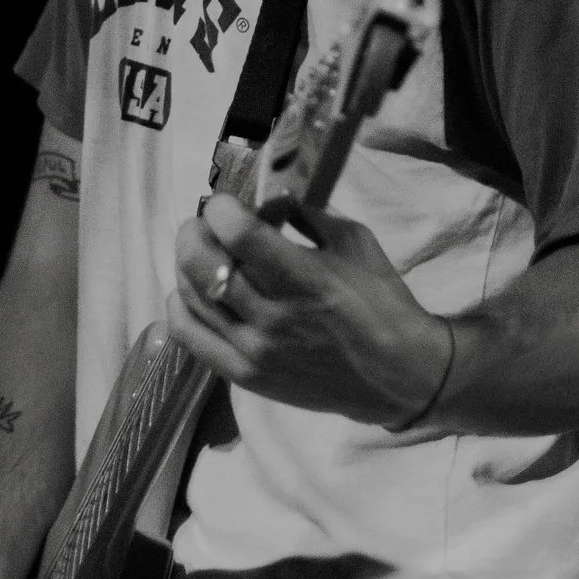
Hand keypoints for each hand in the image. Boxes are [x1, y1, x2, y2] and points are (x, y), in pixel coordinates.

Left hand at [167, 190, 450, 427]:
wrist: (398, 373)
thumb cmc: (380, 301)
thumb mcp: (354, 241)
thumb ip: (305, 214)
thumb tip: (265, 202)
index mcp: (305, 279)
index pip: (239, 235)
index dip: (221, 209)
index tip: (224, 204)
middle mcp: (273, 317)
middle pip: (204, 264)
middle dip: (195, 232)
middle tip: (204, 224)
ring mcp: (254, 351)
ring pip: (191, 298)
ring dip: (185, 265)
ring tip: (199, 253)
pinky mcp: (245, 376)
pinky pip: (191, 337)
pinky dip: (180, 308)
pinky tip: (191, 292)